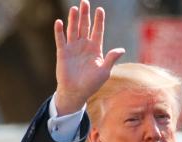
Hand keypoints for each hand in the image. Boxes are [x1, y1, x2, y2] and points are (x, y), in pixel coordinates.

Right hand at [54, 0, 124, 114]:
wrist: (76, 92)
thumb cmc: (92, 84)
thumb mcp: (104, 71)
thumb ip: (111, 59)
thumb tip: (121, 49)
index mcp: (95, 49)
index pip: (97, 31)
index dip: (98, 21)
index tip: (100, 9)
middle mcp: (84, 46)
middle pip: (85, 27)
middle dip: (85, 15)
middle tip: (85, 2)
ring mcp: (73, 48)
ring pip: (73, 30)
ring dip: (73, 19)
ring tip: (75, 8)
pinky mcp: (63, 53)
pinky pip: (61, 40)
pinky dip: (60, 31)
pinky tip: (59, 22)